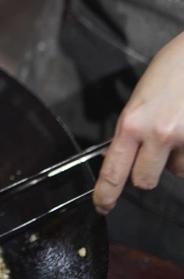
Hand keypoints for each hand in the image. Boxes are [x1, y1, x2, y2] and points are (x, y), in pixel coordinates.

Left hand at [93, 32, 183, 213]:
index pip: (113, 169)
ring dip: (177, 158)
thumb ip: (133, 130)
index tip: (101, 206)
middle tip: (154, 152)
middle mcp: (157, 134)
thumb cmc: (171, 72)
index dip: (106, 193)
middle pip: (144, 180)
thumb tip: (128, 157)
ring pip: (176, 171)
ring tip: (180, 127)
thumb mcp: (140, 100)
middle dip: (147, 173)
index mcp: (131, 122)